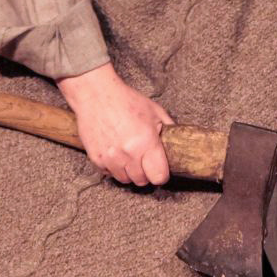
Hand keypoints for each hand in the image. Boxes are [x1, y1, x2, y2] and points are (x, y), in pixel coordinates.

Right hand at [57, 62, 173, 185]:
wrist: (96, 95)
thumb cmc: (127, 101)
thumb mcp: (156, 112)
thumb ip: (170, 129)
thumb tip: (180, 142)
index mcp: (147, 143)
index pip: (159, 176)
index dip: (162, 175)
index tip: (161, 169)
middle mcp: (128, 154)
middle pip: (141, 181)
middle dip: (146, 174)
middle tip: (146, 163)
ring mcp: (110, 158)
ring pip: (125, 180)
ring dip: (130, 173)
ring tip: (131, 158)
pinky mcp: (96, 158)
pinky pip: (109, 174)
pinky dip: (114, 168)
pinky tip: (117, 155)